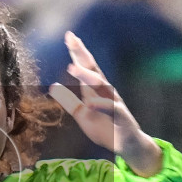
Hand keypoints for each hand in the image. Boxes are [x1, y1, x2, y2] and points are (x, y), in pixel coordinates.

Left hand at [48, 31, 162, 175]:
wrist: (128, 145)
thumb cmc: (107, 128)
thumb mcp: (83, 115)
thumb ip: (69, 102)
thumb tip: (53, 86)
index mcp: (96, 90)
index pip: (86, 68)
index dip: (77, 52)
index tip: (69, 36)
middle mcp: (106, 92)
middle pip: (93, 69)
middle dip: (83, 54)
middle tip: (72, 40)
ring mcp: (115, 102)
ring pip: (102, 85)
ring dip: (87, 76)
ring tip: (72, 67)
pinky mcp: (122, 117)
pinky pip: (111, 108)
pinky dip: (101, 105)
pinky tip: (90, 102)